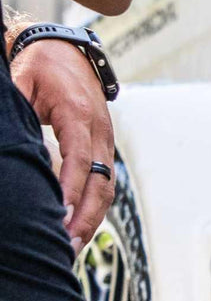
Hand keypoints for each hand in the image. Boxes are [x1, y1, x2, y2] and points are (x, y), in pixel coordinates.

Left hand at [10, 38, 114, 254]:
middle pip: (100, 183)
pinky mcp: (104, 151)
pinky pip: (104, 185)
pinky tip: (78, 229)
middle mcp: (100, 132)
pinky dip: (93, 209)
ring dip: (91, 219)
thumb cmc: (39, 68)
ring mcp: (106, 143)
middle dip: (85, 216)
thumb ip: (20, 119)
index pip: (79, 159)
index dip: (70, 189)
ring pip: (106, 189)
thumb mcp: (21, 86)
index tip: (60, 215)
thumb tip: (14, 154)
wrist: (67, 53)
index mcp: (78, 114)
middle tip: (68, 245)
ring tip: (72, 247)